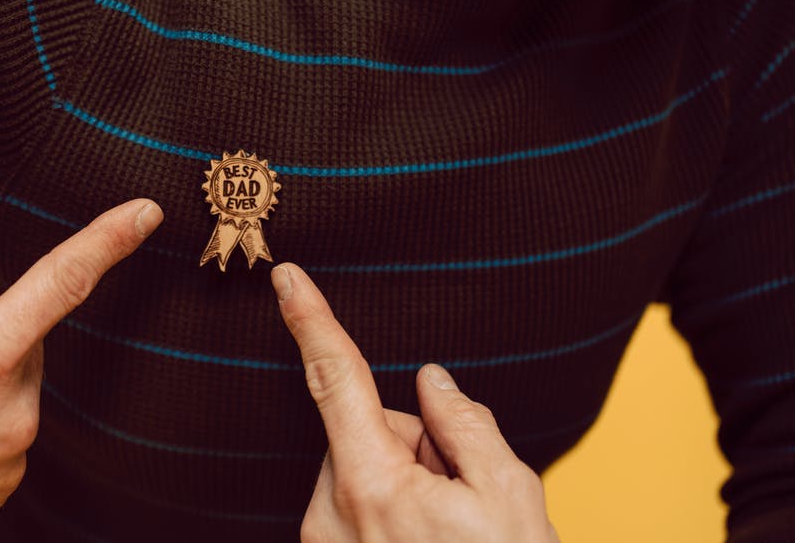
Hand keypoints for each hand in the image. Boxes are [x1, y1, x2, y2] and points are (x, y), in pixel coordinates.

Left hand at [271, 263, 557, 542]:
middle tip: (461, 496)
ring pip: (361, 469)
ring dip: (402, 482)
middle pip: (366, 432)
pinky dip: (386, 510)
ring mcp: (322, 541)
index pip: (337, 380)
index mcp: (372, 486)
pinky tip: (423, 539)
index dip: (312, 323)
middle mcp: (330, 514)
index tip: (285, 277)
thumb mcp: (509, 496)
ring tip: (447, 528)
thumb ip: (467, 425)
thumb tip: (432, 381)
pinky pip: (352, 506)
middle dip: (414, 445)